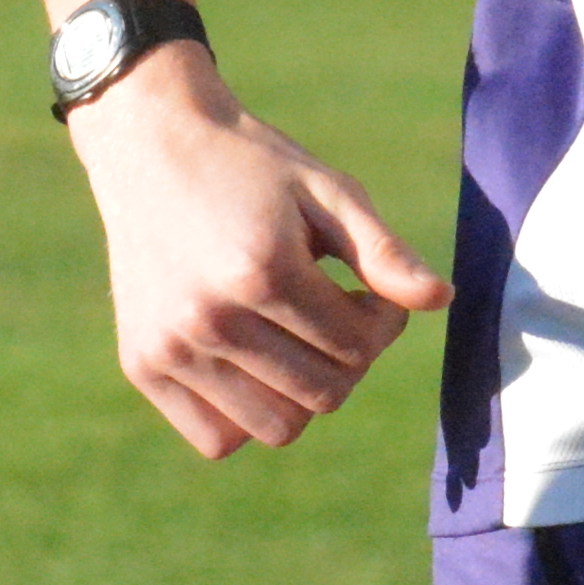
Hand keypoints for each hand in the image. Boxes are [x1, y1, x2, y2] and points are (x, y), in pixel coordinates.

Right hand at [64, 57, 446, 455]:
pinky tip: (250, 362)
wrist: (150, 145)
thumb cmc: (253, 166)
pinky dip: (245, 415)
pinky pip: (216, 439)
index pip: (357, 348)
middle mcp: (210, 318)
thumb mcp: (327, 191)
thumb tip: (442, 300)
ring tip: (294, 338)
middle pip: (323, 395)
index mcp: (262, 272)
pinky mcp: (141, 364)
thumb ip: (383, 252)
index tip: (370, 289)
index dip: (384, 322)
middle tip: (334, 311)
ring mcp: (169, 347)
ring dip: (301, 393)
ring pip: (275, 428)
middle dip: (349, 359)